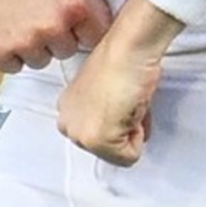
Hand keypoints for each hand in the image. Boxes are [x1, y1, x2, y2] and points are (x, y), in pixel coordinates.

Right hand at [0, 0, 109, 73]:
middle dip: (56, 37)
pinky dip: (8, 52)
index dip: (83, 29)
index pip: (96, 38)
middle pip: (67, 51)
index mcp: (76, 6)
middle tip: (38, 13)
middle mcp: (52, 27)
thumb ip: (90, 2)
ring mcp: (23, 41)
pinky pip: (13, 66)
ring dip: (32, 46)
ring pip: (40, 61)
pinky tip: (3, 27)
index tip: (71, 20)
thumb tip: (105, 29)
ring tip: (19, 18)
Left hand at [58, 5, 169, 166]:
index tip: (119, 102)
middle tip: (126, 103)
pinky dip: (138, 136)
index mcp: (67, 110)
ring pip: (118, 155)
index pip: (98, 137)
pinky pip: (129, 156)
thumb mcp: (108, 94)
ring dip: (131, 132)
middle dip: (124, 131)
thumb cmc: (122, 61)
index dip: (118, 123)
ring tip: (128, 103)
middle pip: (107, 151)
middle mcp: (68, 124)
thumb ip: (108, 116)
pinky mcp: (98, 140)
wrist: (127, 50)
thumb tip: (125, 130)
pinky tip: (131, 109)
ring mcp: (81, 134)